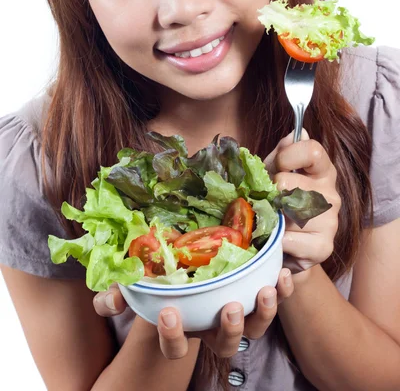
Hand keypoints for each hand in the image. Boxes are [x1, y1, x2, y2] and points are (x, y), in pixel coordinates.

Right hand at [93, 269, 293, 357]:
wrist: (189, 265)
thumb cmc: (160, 280)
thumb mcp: (137, 286)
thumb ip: (119, 295)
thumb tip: (110, 300)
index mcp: (183, 327)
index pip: (175, 346)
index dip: (172, 337)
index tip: (169, 314)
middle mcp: (212, 327)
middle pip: (226, 345)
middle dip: (230, 330)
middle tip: (231, 309)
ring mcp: (236, 313)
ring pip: (255, 328)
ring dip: (263, 313)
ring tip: (265, 291)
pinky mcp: (255, 292)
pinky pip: (274, 298)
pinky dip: (282, 290)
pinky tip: (282, 273)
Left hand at [264, 129, 340, 275]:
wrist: (284, 245)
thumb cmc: (279, 202)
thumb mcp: (275, 171)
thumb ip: (283, 152)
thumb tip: (297, 133)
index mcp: (323, 171)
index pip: (313, 150)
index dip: (287, 156)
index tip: (276, 167)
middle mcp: (331, 194)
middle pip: (289, 183)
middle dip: (271, 192)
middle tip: (270, 201)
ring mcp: (331, 222)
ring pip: (288, 211)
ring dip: (273, 217)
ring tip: (273, 220)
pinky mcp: (324, 247)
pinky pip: (290, 238)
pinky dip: (278, 240)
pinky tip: (280, 239)